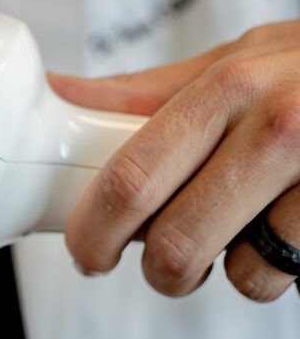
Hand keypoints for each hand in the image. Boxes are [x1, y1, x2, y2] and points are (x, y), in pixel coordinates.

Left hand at [51, 19, 299, 301]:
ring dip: (232, 270)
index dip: (94, 232)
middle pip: (176, 243)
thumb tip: (61, 95)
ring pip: (243, 274)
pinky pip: (293, 276)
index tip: (86, 254)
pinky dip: (283, 267)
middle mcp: (277, 127)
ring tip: (248, 229)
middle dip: (158, 272)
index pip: (132, 178)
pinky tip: (292, 227)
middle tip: (162, 265)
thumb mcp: (236, 63)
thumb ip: (148, 95)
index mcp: (226, 87)